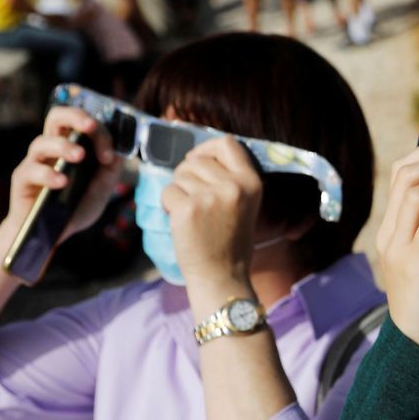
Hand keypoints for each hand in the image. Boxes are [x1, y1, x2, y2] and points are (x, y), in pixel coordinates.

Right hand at [4, 107, 121, 243]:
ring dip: (63, 146)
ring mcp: (35, 162)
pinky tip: (62, 181)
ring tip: (80, 156)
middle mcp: (52, 149)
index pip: (83, 124)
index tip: (109, 155)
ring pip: (42, 142)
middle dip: (75, 116)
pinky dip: (48, 174)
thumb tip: (118, 150)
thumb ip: (110, 171)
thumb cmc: (75, 208)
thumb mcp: (100, 190)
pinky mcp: (22, 179)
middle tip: (90, 127)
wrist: (52, 235)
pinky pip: (31, 170)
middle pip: (57, 117)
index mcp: (71, 145)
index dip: (99, 132)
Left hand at [161, 135, 265, 293]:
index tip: (198, 159)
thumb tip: (197, 154)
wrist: (222, 276)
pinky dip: (169, 205)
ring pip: (179, 175)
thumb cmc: (230, 240)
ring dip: (179, 192)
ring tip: (192, 214)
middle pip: (196, 159)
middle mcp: (233, 186)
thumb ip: (229, 177)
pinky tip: (182, 222)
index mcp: (251, 182)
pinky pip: (167, 191)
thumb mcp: (244, 203)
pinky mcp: (187, 209)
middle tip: (193, 198)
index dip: (207, 147)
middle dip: (187, 174)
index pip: (227, 143)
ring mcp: (209, 197)